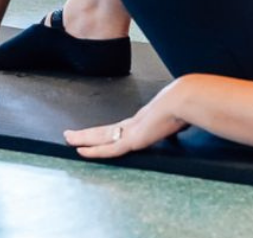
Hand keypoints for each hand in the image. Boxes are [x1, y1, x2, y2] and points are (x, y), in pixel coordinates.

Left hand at [64, 78, 190, 158]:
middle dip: (87, 133)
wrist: (183, 100)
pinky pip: (108, 148)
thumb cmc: (184, 105)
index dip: (106, 131)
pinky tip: (81, 151)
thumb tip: (183, 122)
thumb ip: (175, 122)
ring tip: (68, 138)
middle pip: (105, 130)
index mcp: (145, 119)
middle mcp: (134, 123)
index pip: (120, 127)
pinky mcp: (132, 140)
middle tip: (71, 133)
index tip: (96, 132)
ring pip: (100, 137)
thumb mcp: (178, 116)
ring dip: (83, 138)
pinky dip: (94, 151)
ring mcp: (131, 131)